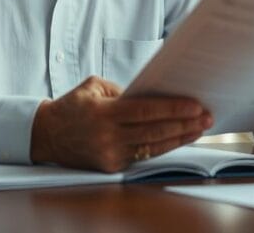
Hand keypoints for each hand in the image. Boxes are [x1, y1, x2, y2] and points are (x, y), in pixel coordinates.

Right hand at [30, 76, 212, 171]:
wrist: (46, 135)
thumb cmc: (73, 105)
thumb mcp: (93, 86)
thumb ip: (122, 91)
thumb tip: (152, 97)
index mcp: (104, 112)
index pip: (146, 111)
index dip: (173, 108)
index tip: (195, 106)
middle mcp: (108, 136)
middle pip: (155, 132)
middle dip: (184, 124)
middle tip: (207, 117)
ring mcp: (110, 155)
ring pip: (153, 147)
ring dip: (179, 138)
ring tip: (200, 128)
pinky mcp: (111, 167)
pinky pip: (142, 156)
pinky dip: (162, 147)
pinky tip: (178, 139)